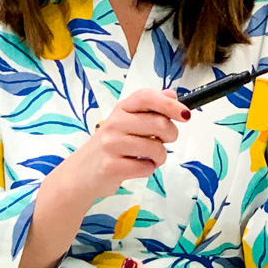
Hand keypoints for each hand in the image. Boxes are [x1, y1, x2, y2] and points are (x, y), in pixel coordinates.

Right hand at [70, 89, 190, 200]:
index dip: (169, 104)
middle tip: (164, 141)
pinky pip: (146, 168)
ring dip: (160, 157)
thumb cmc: (110, 145)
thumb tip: (172, 95)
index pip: (146, 97)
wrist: (82, 172)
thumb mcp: (126, 122)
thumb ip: (149, 108)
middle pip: (159, 124)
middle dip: (171, 135)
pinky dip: (148, 169)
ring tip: (148, 157)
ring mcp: (112, 145)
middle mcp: (115, 123)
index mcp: (121, 109)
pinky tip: (137, 167)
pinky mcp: (112, 166)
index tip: (185, 115)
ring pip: (156, 149)